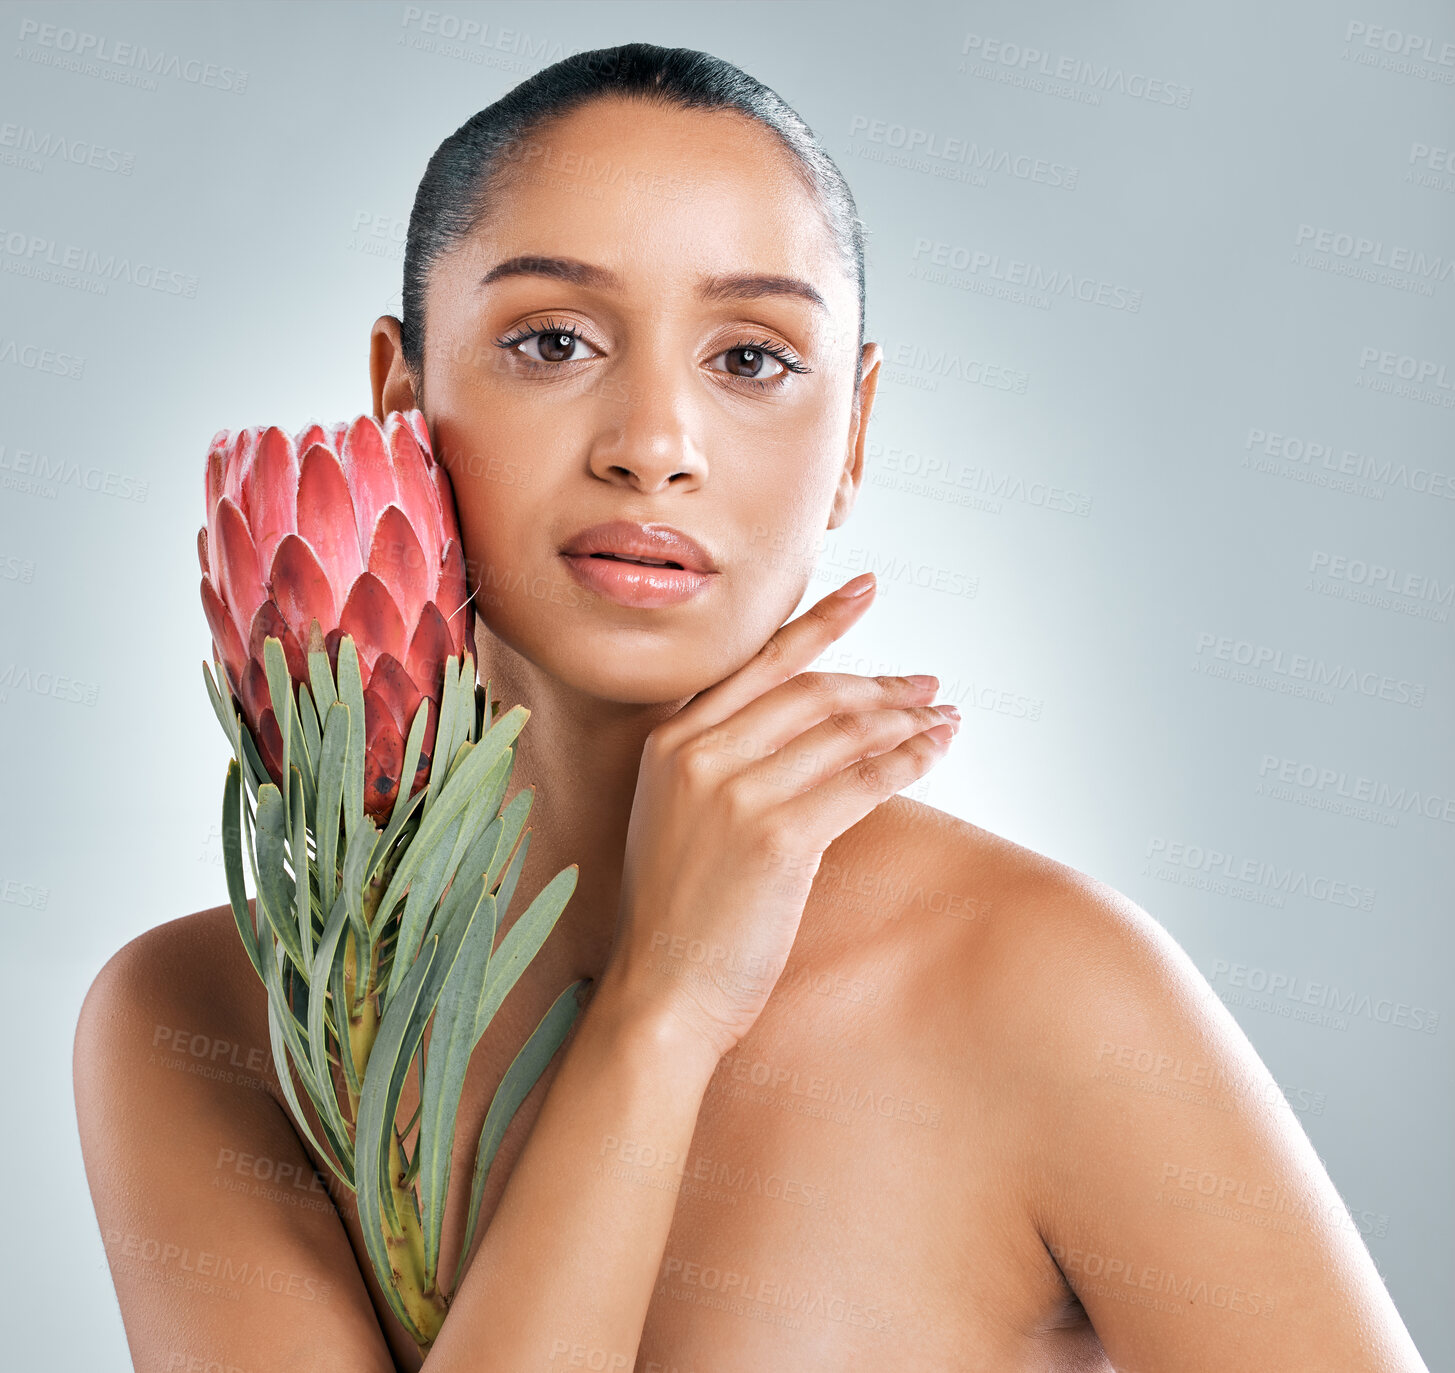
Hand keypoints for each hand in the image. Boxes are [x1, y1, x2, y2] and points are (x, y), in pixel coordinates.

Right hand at [600, 572, 959, 1059]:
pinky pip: (863, 781)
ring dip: (906, 718)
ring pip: (844, 732)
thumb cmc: (678, 912)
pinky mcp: (777, 838)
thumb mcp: (677, 817)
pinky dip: (909, 760)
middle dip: (880, 682)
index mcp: (671, 741)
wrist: (662, 992)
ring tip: (944, 715)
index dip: (820, 624)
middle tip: (927, 682)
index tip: (863, 590)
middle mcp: (698, 754)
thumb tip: (805, 728)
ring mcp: (735, 793)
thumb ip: (720, 762)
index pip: (761, 664)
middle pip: (813, 692)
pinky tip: (937, 750)